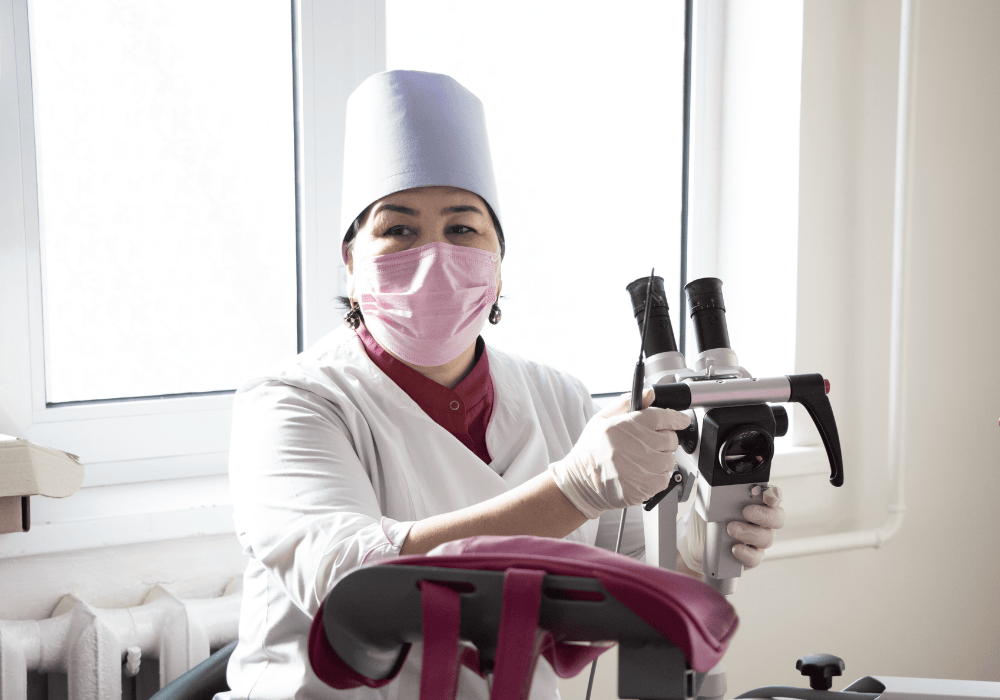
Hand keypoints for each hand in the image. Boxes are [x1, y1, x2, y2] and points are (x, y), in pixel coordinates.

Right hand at [549, 389, 690, 518]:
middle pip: (670, 439)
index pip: (661, 417)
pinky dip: (657, 475)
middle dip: (664, 438)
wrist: (581, 482)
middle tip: (648, 442)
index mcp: (623, 426)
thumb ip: (627, 403)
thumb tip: (650, 394)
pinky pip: (665, 478)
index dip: (676, 418)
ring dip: (661, 458)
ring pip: (670, 459)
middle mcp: (634, 447)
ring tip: (641, 459)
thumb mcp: (602, 419)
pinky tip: (641, 472)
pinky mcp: (644, 488)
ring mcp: (640, 469)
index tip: (680, 420)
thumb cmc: (592, 450)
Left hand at [677, 485, 785, 572]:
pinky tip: (735, 548)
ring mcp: (758, 540)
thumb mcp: (710, 502)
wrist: (695, 543)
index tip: (765, 495)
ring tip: (731, 529)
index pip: (773, 497)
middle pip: (777, 518)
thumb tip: (721, 490)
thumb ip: (720, 495)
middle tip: (746, 512)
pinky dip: (746, 553)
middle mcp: (762, 521)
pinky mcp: (752, 557)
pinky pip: (756, 557)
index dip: (773, 495)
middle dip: (763, 514)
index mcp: (756, 503)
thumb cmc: (707, 519)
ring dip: (750, 533)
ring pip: (767, 538)